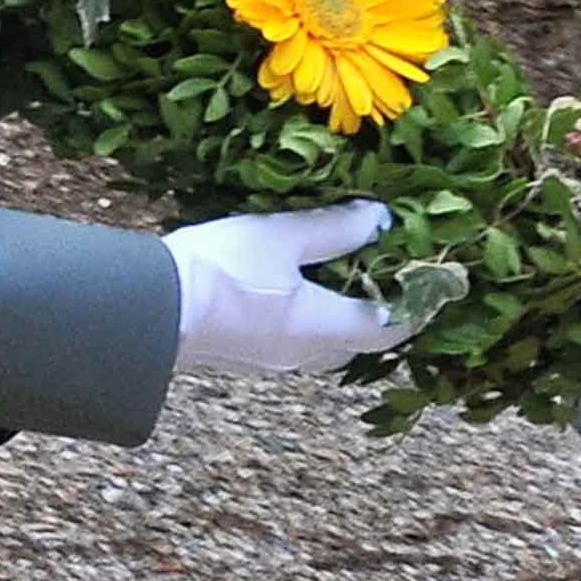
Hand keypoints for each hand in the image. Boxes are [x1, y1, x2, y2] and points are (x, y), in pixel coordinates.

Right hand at [166, 199, 412, 376]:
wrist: (151, 308)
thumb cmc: (223, 270)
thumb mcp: (282, 236)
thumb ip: (335, 229)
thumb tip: (381, 220)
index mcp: (323, 327)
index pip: (389, 328)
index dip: (415, 307)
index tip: (429, 282)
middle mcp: (303, 354)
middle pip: (356, 341)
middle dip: (375, 314)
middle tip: (384, 274)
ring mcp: (269, 360)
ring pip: (321, 343)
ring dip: (336, 317)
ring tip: (338, 278)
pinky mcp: (242, 355)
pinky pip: (289, 341)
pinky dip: (303, 319)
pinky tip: (288, 291)